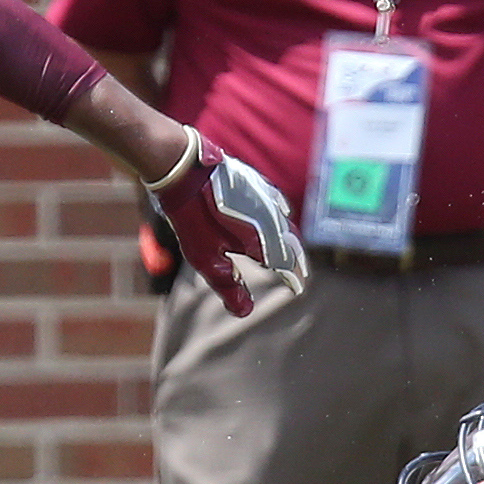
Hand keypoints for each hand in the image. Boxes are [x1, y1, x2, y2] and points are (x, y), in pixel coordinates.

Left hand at [147, 129, 304, 317]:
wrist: (185, 171)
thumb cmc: (194, 218)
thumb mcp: (207, 260)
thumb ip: (228, 287)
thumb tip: (245, 312)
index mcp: (263, 242)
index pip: (287, 265)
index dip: (293, 278)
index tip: (297, 289)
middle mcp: (272, 220)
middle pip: (292, 245)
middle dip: (295, 261)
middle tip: (298, 274)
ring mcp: (268, 199)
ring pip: (286, 225)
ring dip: (289, 240)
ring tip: (289, 252)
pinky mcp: (259, 185)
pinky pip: (277, 206)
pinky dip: (280, 219)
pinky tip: (277, 220)